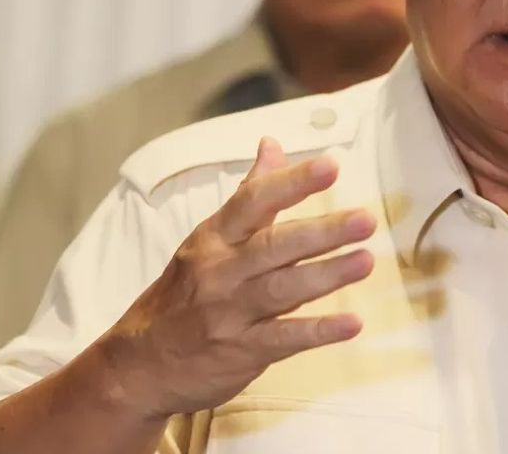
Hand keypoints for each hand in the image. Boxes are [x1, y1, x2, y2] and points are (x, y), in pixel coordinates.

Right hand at [97, 137, 376, 419]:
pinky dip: (318, 332)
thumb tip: (273, 143)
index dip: (292, 183)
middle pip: (273, 246)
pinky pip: (284, 339)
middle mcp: (221, 271)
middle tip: (366, 219)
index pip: (253, 202)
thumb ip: (250, 194)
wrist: (141, 364)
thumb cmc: (185, 292)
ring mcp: (229, 312)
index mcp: (215, 237)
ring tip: (366, 261)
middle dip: (321, 232)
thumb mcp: (210, 238)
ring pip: (282, 289)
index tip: (331, 166)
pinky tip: (352, 323)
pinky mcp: (240, 351)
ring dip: (326, 276)